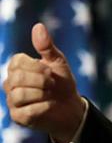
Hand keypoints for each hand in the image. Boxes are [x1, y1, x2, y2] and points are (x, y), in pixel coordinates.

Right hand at [2, 23, 84, 142]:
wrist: (71, 107)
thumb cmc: (62, 82)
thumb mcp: (57, 62)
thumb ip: (46, 46)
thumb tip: (38, 26)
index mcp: (17, 68)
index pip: (17, 62)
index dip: (37, 67)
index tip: (50, 71)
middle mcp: (10, 83)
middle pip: (17, 78)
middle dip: (41, 80)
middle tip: (52, 84)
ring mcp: (12, 101)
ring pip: (19, 94)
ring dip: (42, 94)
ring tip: (50, 95)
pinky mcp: (18, 117)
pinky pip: (27, 111)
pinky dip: (43, 107)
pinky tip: (49, 105)